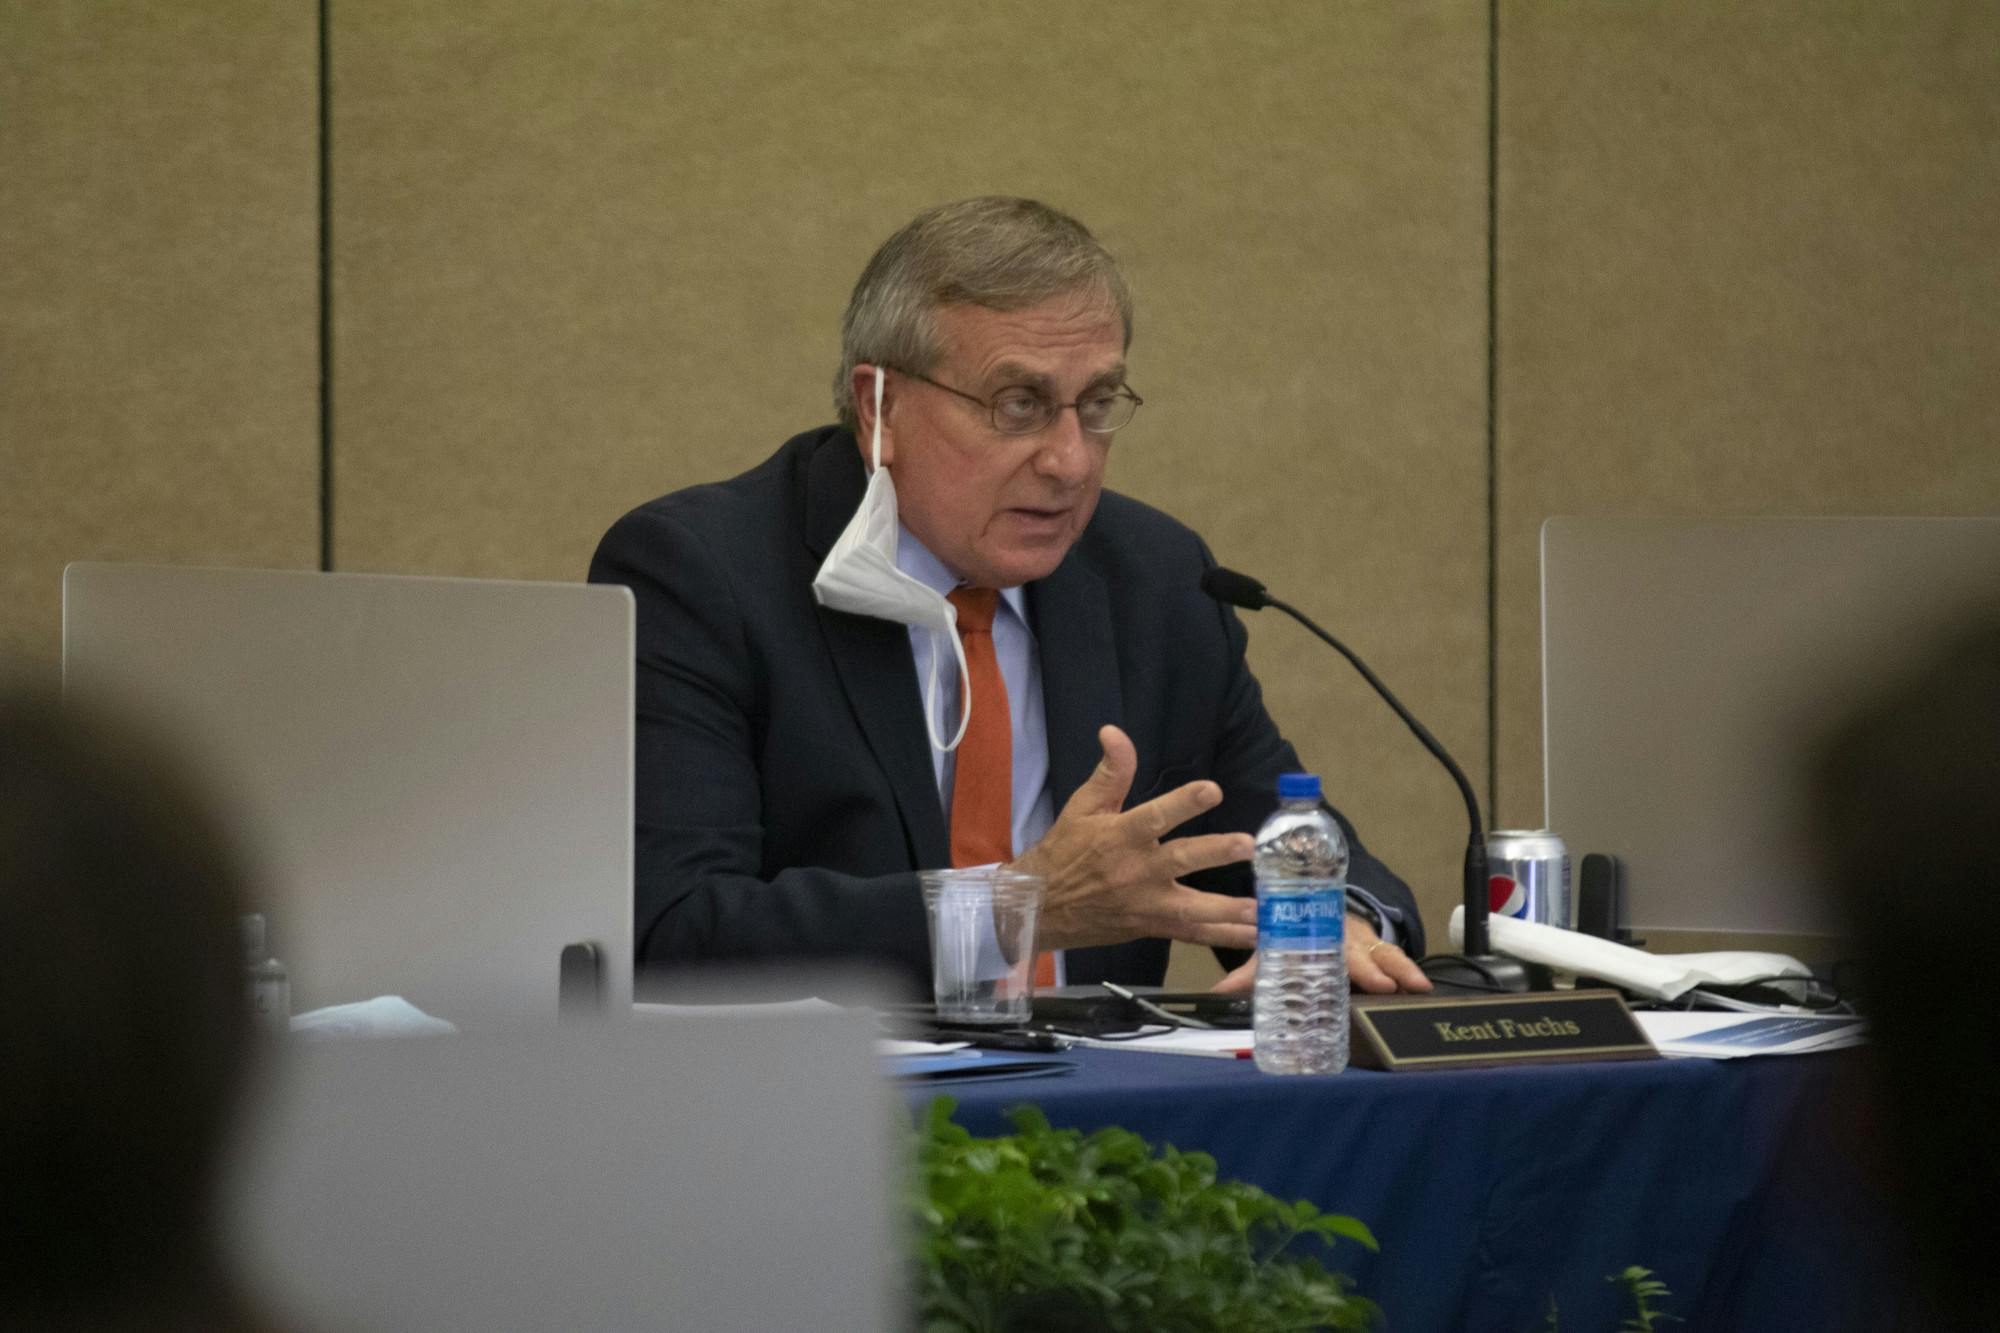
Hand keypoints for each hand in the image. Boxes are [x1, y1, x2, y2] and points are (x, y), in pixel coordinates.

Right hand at [1010, 725, 1256, 952]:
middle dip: (1214, 853)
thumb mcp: (1082, 807)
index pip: (1154, 816)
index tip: (1212, 790)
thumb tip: (1114, 731)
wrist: (1040, 907)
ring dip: (1227, 909)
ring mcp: (1145, 904)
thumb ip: (1109, 772)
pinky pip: (1191, 935)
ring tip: (1260, 909)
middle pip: (1180, 861)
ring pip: (1190, 908)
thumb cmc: (1064, 852)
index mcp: (1119, 836)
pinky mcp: (1150, 927)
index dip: (1183, 802)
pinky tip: (1253, 937)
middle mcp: (1136, 871)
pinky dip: (1221, 937)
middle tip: (1247, 846)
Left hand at [1209, 919, 1434, 997]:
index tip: (1345, 969)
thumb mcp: (1273, 950)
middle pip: (1359, 951)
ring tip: (1418, 986)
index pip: (1326, 944)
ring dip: (1400, 968)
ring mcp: (1364, 941)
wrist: (1320, 904)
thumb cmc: (1298, 934)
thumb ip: (1250, 973)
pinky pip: (1395, 957)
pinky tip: (1424, 987)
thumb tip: (1217, 992)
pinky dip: (1409, 972)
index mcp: (1315, 932)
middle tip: (1385, 984)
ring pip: (1384, 952)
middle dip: (1372, 967)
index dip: (1332, 956)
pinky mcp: (1378, 949)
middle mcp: (1342, 935)